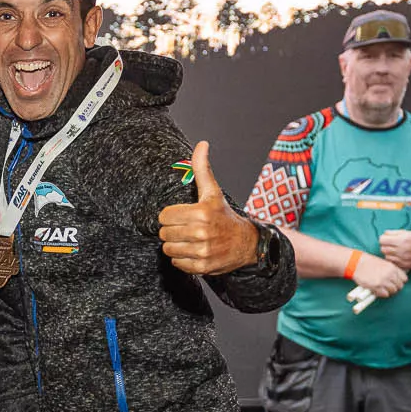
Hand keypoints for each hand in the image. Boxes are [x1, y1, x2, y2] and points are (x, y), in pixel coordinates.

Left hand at [157, 141, 259, 274]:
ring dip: (176, 246)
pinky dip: (182, 259)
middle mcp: (202, 233)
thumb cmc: (224, 215)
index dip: (171, 216)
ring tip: (189, 240)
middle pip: (164, 234)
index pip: (164, 216)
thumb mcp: (213, 191)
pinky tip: (193, 251)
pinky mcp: (203, 267)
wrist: (246, 243)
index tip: (182, 216)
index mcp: (201, 212)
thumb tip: (202, 144)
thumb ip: (202, 168)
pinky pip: (177, 264)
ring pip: (168, 250)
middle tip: (185, 228)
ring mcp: (203, 251)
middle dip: (172, 231)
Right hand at [351, 252, 407, 298]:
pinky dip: (382, 294)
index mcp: (393, 267)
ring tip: (382, 289)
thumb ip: (391, 270)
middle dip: (395, 288)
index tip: (395, 283)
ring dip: (388, 292)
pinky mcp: (376, 286)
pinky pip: (385, 294)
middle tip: (388, 288)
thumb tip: (396, 279)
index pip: (404, 279)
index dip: (400, 282)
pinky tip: (377, 290)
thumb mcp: (383, 263)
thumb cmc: (368, 263)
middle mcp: (390, 274)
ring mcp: (384, 281)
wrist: (357, 263)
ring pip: (393, 291)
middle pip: (400, 286)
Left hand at [378, 229, 410, 270]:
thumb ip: (395, 233)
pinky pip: (393, 262)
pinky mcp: (405, 265)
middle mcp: (401, 250)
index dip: (384, 238)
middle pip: (383, 248)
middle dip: (386, 245)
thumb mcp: (409, 232)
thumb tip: (384, 234)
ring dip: (389, 253)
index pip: (382, 240)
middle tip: (392, 244)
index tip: (387, 238)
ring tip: (396, 250)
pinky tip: (399, 255)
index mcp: (401, 240)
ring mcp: (403, 259)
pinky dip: (394, 259)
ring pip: (386, 256)